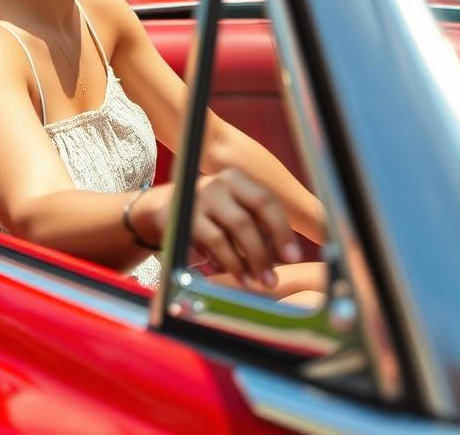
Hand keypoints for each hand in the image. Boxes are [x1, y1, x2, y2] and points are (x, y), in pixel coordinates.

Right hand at [189, 168, 301, 287]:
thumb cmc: (211, 215)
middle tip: (272, 278)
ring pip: (234, 230)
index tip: (294, 256)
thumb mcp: (234, 210)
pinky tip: (238, 275)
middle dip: (264, 252)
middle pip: (250, 217)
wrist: (164, 209)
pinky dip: (229, 262)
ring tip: (257, 280)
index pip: (266, 201)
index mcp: (237, 179)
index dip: (282, 230)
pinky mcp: (185, 216)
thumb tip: (286, 254)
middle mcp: (219, 184)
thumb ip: (258, 227)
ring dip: (249, 261)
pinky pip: (215, 242)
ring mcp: (200, 198)